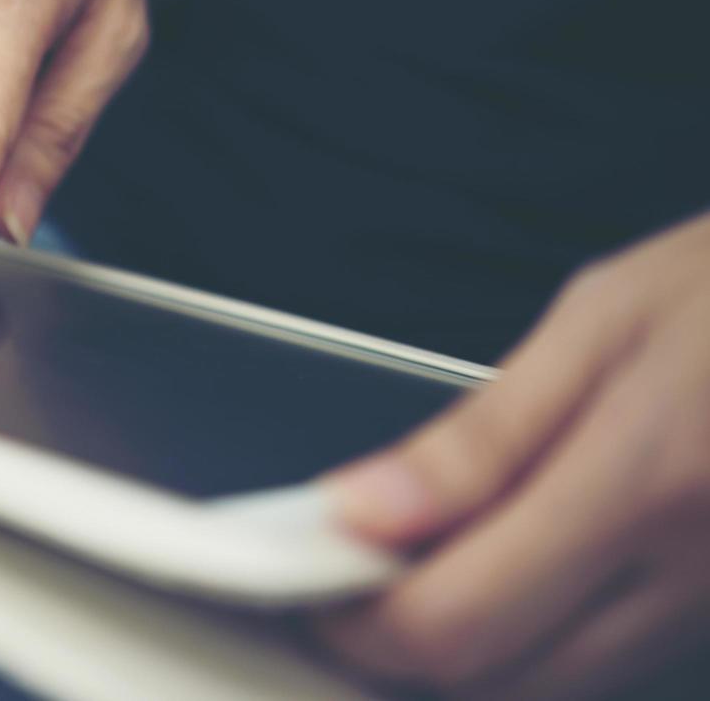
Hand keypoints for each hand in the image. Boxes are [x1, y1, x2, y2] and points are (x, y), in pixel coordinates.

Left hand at [311, 212, 709, 697]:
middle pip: (500, 680)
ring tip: (417, 565)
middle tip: (349, 575)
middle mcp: (690, 569)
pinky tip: (505, 572)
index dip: (359, 620)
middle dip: (400, 648)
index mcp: (644, 482)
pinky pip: (612, 664)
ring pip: (557, 689)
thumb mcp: (602, 318)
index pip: (458, 617)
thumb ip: (479, 432)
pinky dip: (538, 641)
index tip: (310, 580)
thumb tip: (366, 507)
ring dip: (467, 652)